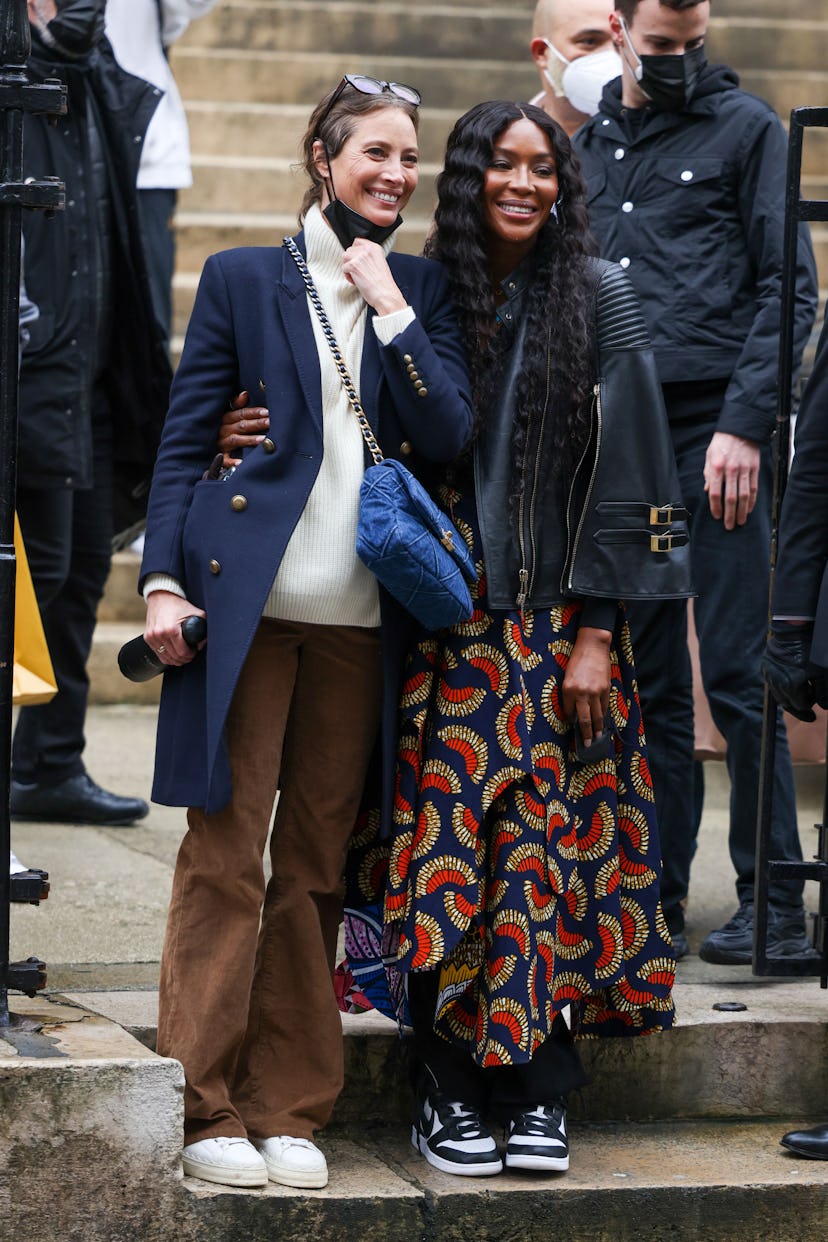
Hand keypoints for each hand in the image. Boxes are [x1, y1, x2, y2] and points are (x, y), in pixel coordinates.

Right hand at [144, 591, 205, 666]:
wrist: (160, 596)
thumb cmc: (178, 604)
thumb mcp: (194, 612)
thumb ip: (203, 625)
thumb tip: (203, 642)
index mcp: (170, 629)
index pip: (182, 652)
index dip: (191, 654)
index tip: (195, 651)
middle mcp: (158, 634)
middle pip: (174, 657)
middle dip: (185, 658)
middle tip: (191, 654)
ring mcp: (151, 637)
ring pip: (166, 658)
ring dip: (176, 660)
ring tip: (183, 655)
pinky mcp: (147, 638)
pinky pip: (158, 654)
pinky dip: (167, 657)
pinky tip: (174, 654)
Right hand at [217, 391, 268, 466]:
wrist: (200, 441)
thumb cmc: (219, 426)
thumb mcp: (224, 412)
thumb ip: (235, 404)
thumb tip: (245, 394)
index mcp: (225, 417)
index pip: (241, 413)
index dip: (254, 412)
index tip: (267, 412)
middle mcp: (223, 429)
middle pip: (241, 425)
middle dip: (256, 423)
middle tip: (270, 422)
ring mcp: (221, 443)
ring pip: (236, 440)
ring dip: (249, 440)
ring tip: (263, 439)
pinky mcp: (219, 455)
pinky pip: (225, 459)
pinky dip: (232, 461)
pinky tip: (241, 462)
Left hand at [341, 239, 407, 314]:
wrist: (386, 295)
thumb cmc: (383, 284)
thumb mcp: (379, 263)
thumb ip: (368, 257)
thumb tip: (356, 257)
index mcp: (375, 247)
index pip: (358, 242)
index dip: (355, 252)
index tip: (358, 262)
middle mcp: (367, 249)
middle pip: (349, 250)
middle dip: (351, 261)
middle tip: (359, 272)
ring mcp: (360, 256)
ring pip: (344, 257)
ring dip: (348, 268)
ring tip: (357, 277)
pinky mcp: (353, 265)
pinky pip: (343, 268)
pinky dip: (348, 277)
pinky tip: (357, 282)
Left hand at [562, 625, 611, 744]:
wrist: (593, 646)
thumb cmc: (577, 660)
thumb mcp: (567, 676)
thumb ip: (570, 693)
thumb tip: (573, 710)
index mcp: (568, 690)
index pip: (569, 712)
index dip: (570, 720)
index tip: (571, 727)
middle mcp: (581, 693)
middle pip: (584, 719)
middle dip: (586, 733)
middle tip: (587, 744)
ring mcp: (595, 692)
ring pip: (597, 716)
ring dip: (597, 728)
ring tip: (598, 738)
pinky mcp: (605, 689)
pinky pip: (605, 706)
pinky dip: (604, 715)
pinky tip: (603, 722)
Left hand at [703, 432, 759, 529]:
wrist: (740, 428)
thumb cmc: (722, 442)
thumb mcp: (709, 456)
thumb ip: (708, 474)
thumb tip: (709, 491)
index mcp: (717, 467)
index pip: (716, 493)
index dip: (716, 507)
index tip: (717, 516)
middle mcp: (731, 470)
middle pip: (731, 498)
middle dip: (730, 515)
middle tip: (729, 526)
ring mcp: (744, 469)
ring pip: (744, 496)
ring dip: (743, 511)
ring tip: (740, 521)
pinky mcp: (754, 468)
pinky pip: (753, 488)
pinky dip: (752, 500)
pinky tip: (750, 509)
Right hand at [761, 625, 823, 720]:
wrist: (791, 632)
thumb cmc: (808, 651)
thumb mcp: (820, 673)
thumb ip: (822, 692)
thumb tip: (824, 706)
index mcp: (791, 686)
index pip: (800, 707)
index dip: (809, 709)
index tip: (814, 709)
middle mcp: (777, 684)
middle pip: (787, 704)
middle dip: (798, 707)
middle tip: (808, 709)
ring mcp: (769, 676)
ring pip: (778, 695)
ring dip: (789, 698)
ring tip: (800, 694)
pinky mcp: (765, 668)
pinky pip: (773, 684)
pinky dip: (782, 687)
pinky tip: (790, 682)